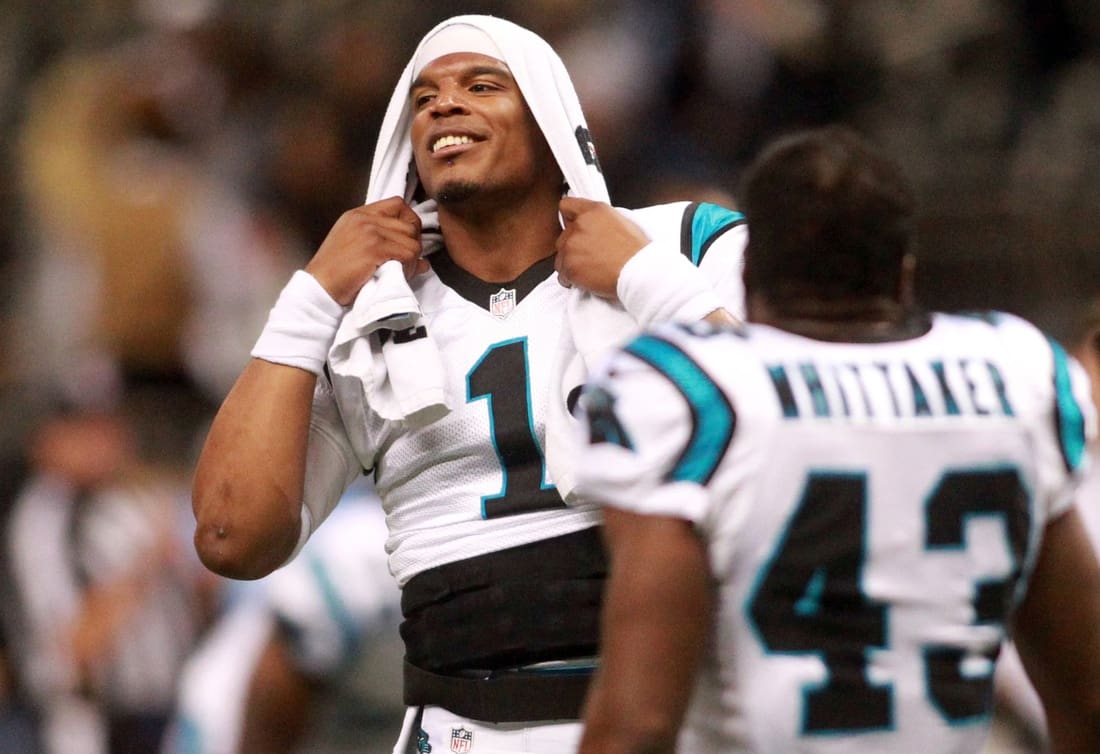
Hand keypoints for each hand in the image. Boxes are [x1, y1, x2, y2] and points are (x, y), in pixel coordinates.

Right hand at [305, 196, 428, 305]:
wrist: (318, 288)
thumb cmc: (335, 274)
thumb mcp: (357, 250)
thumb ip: (386, 245)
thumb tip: (423, 260)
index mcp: (358, 214)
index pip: (398, 204)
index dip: (409, 223)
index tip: (407, 242)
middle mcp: (364, 218)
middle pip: (410, 224)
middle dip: (414, 245)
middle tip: (406, 263)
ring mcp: (370, 232)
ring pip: (413, 241)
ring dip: (412, 260)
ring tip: (401, 272)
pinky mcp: (375, 248)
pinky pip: (409, 254)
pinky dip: (410, 267)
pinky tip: (398, 275)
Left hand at [556, 197, 648, 297]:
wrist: (639, 272)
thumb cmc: (637, 252)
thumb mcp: (623, 222)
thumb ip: (600, 221)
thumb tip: (593, 229)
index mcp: (594, 211)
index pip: (566, 206)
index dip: (570, 219)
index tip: (573, 228)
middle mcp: (579, 225)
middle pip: (563, 236)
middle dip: (573, 247)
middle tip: (590, 257)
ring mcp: (571, 246)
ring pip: (561, 257)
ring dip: (572, 264)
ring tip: (591, 271)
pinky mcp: (569, 266)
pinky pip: (562, 276)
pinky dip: (572, 280)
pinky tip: (588, 280)